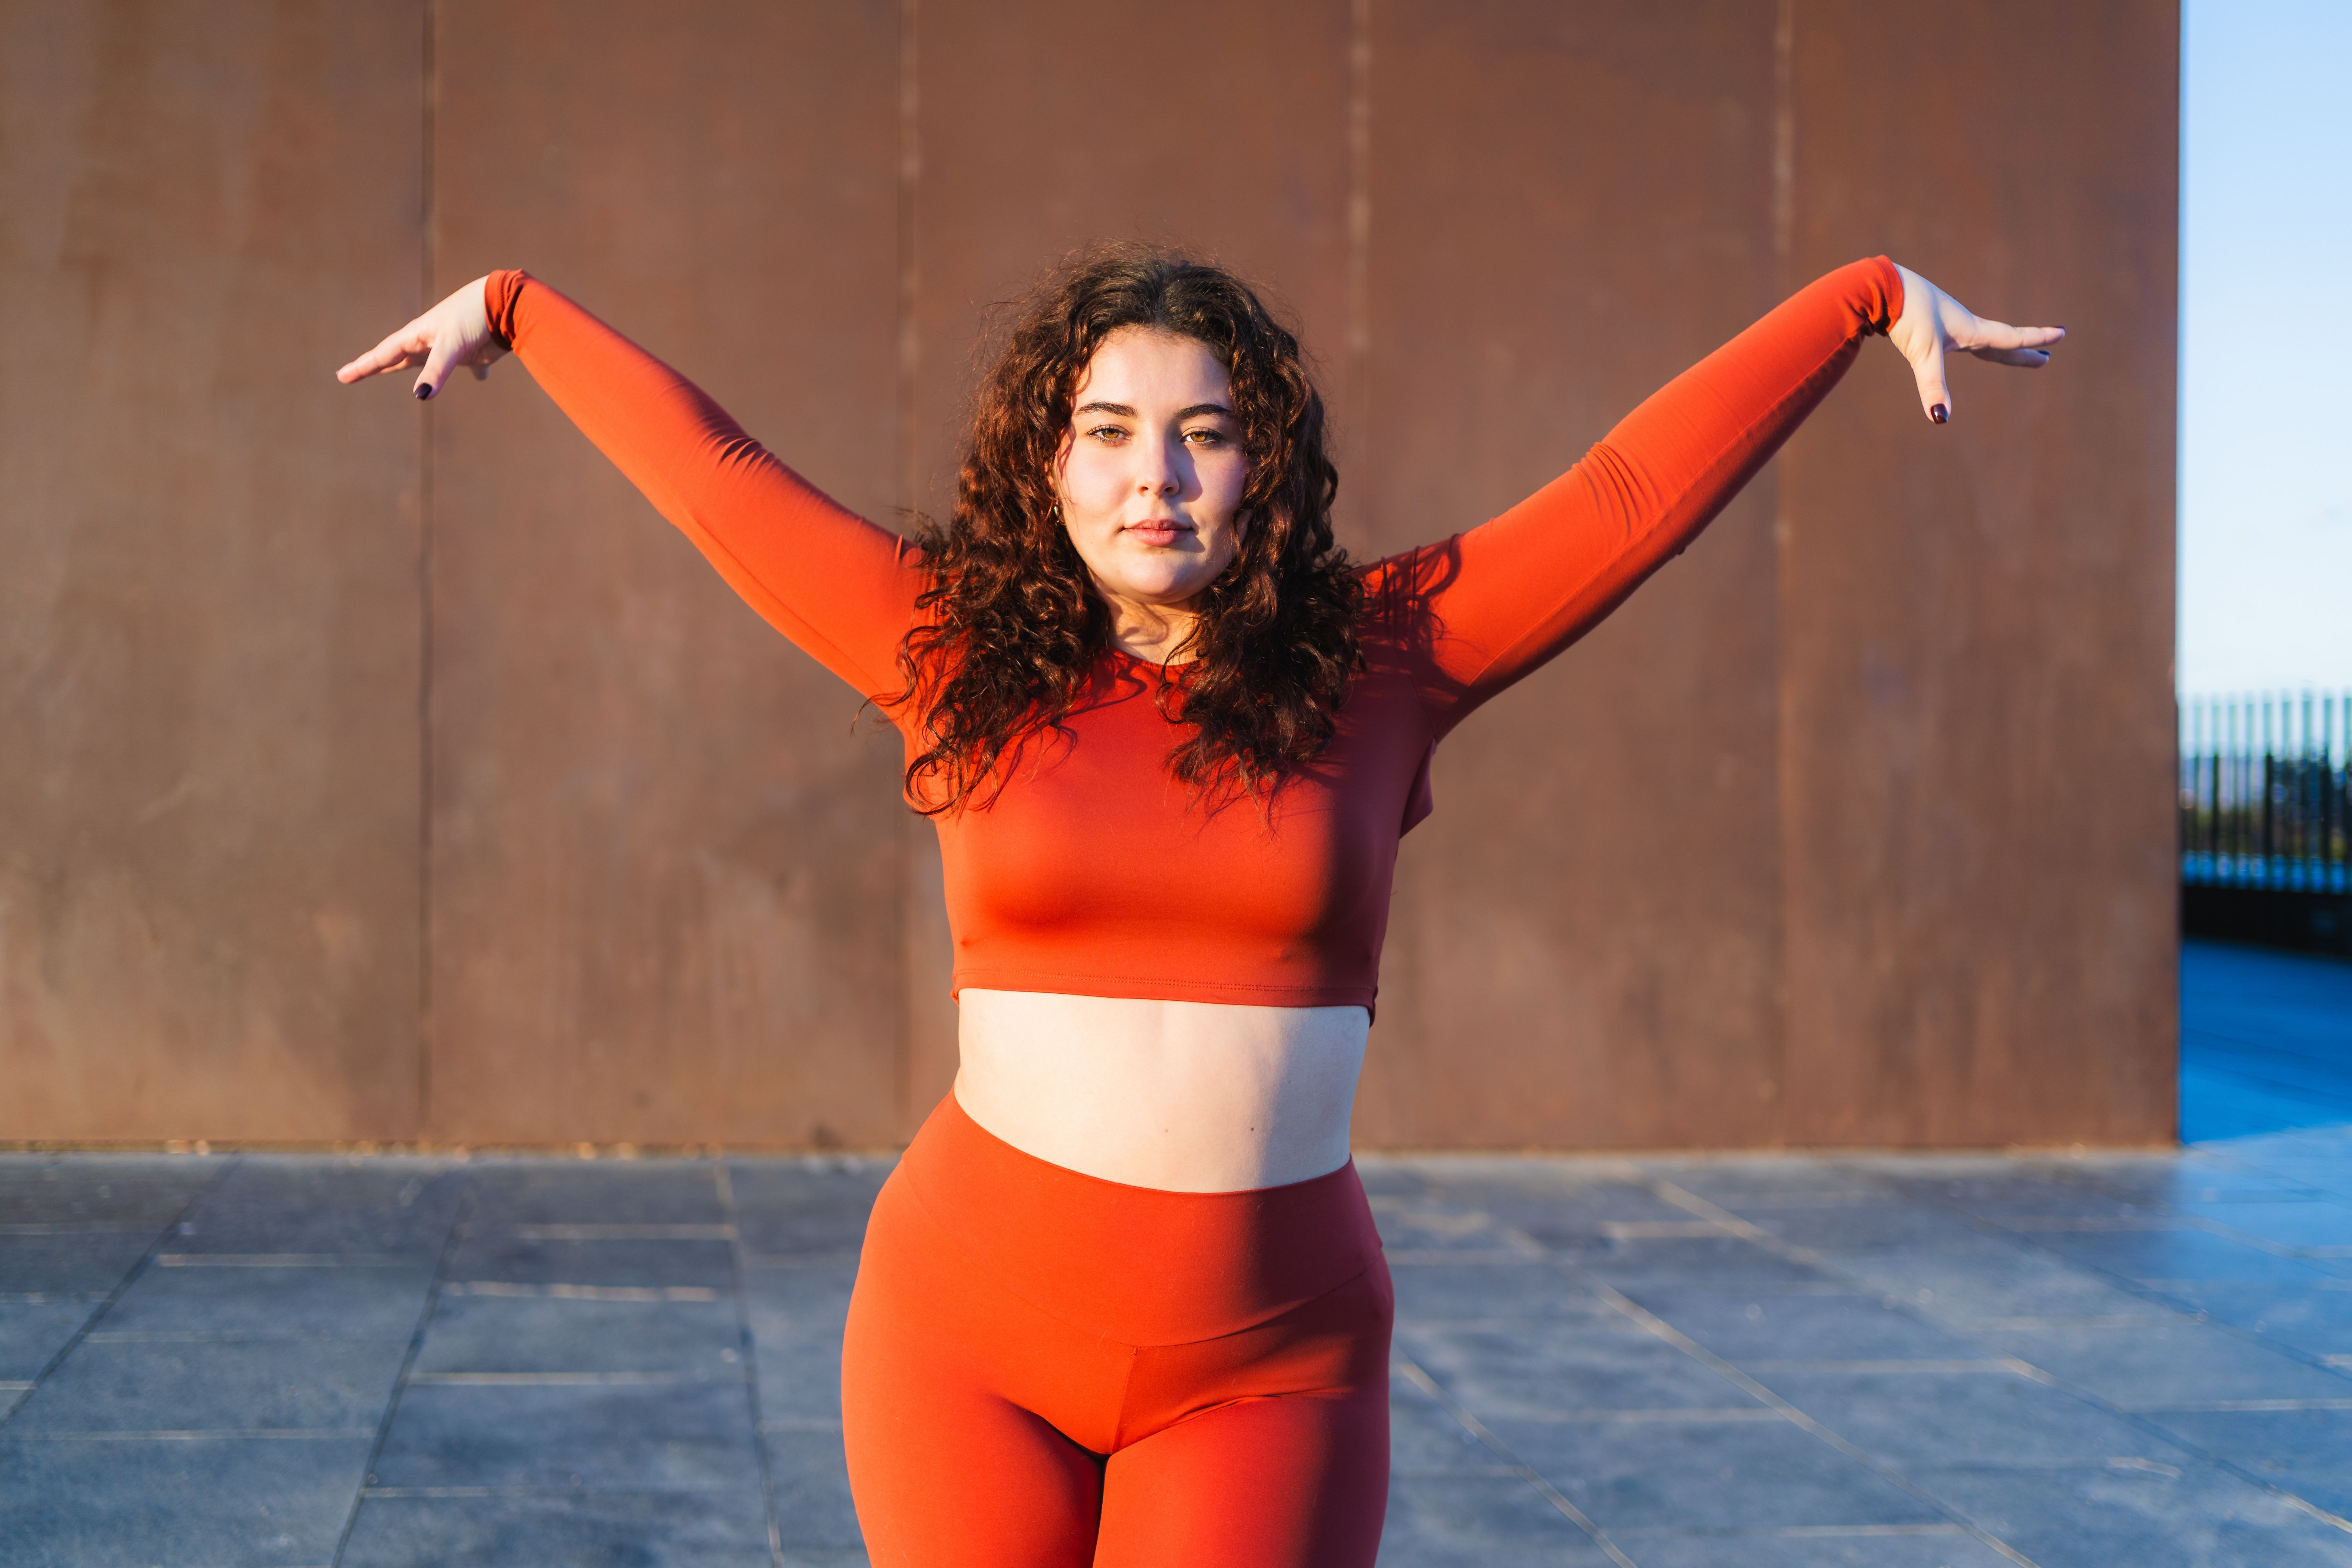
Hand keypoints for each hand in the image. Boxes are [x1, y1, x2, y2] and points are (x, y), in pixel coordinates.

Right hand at [335, 275, 505, 399]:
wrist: (508, 304)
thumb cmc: (475, 317)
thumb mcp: (452, 343)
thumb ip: (437, 369)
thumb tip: (421, 396)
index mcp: (419, 334)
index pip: (384, 353)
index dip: (364, 366)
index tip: (342, 376)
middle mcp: (430, 340)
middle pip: (397, 356)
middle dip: (376, 365)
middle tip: (353, 373)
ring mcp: (451, 346)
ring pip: (425, 361)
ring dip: (413, 368)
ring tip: (394, 371)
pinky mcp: (475, 352)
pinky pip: (472, 366)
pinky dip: (476, 372)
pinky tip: (482, 378)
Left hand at [1888, 263, 2062, 424]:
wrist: (1879, 287)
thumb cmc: (1906, 315)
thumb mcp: (1923, 353)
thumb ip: (1933, 386)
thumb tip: (1941, 417)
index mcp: (1970, 329)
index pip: (2010, 338)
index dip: (2036, 340)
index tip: (2061, 333)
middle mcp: (1962, 324)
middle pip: (2000, 341)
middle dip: (2022, 352)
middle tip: (2044, 357)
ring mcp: (1945, 320)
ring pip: (1978, 336)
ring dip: (1997, 344)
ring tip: (2008, 350)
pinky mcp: (1927, 319)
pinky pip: (1955, 334)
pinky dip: (1968, 341)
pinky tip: (1958, 343)